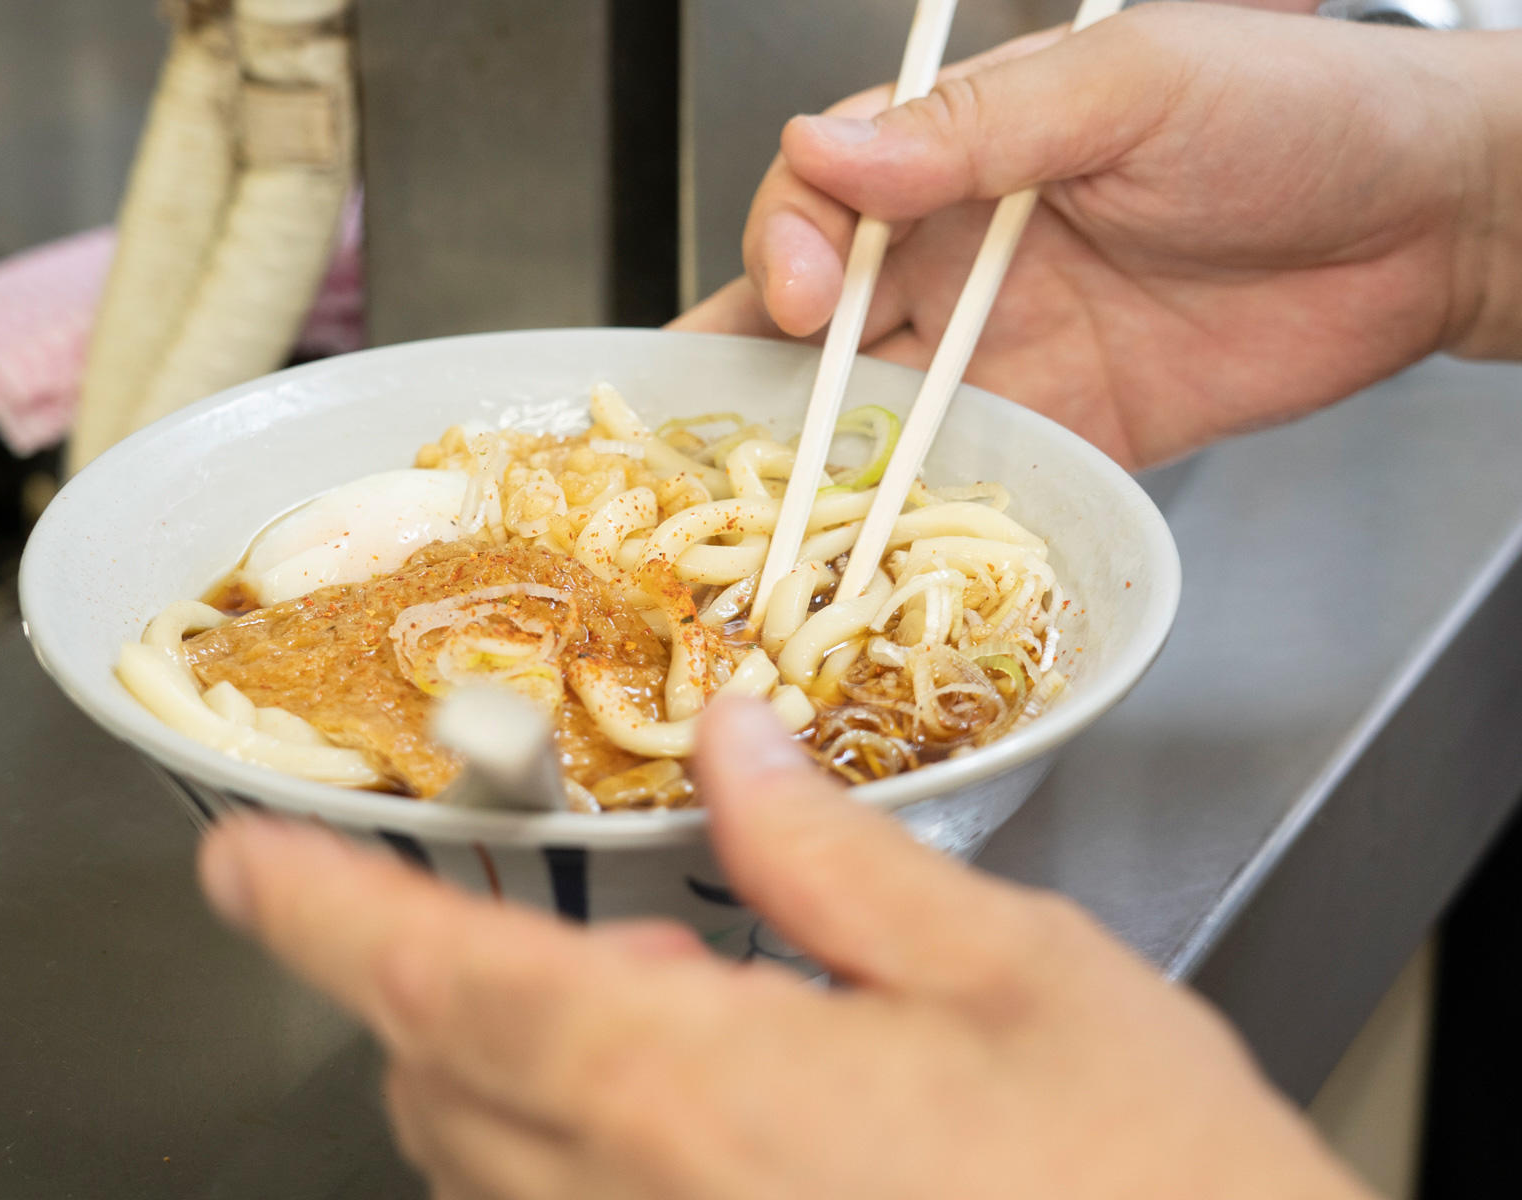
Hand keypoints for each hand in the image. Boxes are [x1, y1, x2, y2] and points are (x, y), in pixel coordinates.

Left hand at [199, 700, 1371, 1199]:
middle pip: (439, 1077)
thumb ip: (837, 856)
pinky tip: (706, 1114)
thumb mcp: (1013, 970)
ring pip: (486, 1168)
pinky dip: (571, 1149)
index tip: (238, 858)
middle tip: (578, 917)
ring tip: (672, 1007)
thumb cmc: (1152, 1181)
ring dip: (513, 1063)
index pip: (441, 980)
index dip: (316, 910)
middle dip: (450, 974)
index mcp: (697, 1093)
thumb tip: (741, 746)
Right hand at [672, 5, 1521, 466]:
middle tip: (703, 434)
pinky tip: (870, 549)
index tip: (799, 294)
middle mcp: (960, 260)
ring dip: (816, 463)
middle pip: (814, 323)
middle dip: (750, 377)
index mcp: (959, 157)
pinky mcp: (1063, 434)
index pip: (819, 203)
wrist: (1432, 220)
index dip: (784, 249)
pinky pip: (966, 478)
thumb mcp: (1129, 86)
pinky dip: (911, 516)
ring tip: (764, 517)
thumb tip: (831, 152)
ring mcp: (1005, 354)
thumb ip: (976, 125)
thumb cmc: (1296, 110)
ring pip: (872, 412)